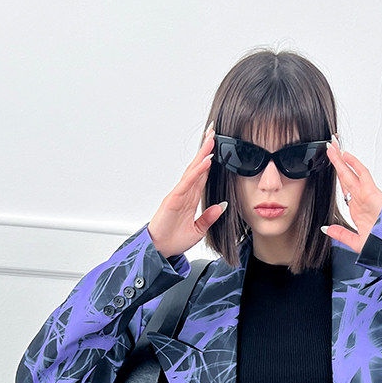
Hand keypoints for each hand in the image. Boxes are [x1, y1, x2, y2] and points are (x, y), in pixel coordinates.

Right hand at [148, 130, 226, 255]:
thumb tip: (222, 206)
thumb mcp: (198, 230)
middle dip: (205, 149)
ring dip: (202, 154)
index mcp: (190, 198)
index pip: (202, 174)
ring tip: (211, 139)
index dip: (210, 160)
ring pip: (193, 169)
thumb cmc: (173, 239)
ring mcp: (178, 194)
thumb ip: (209, 217)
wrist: (159, 250)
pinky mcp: (173, 199)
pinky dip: (197, 171)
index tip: (216, 146)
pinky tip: (206, 161)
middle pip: (197, 166)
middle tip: (214, 132)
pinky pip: (188, 182)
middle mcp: (184, 192)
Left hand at [322, 139, 381, 253]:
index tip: (329, 165)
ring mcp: (366, 195)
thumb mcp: (355, 241)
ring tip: (332, 146)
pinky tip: (345, 155)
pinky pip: (363, 174)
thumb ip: (340, 234)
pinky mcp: (372, 192)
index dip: (336, 175)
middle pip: (345, 175)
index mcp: (357, 208)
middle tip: (329, 147)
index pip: (344, 186)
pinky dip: (354, 164)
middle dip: (337, 161)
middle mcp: (361, 199)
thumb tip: (327, 229)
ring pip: (351, 172)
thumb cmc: (381, 244)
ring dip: (341, 159)